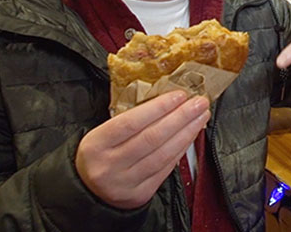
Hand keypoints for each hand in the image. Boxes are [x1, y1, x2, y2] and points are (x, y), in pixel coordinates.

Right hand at [75, 91, 209, 208]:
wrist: (89, 192)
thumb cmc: (101, 154)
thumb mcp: (102, 135)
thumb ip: (128, 120)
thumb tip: (167, 100)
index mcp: (95, 145)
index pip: (130, 123)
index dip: (158, 107)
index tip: (179, 95)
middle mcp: (109, 166)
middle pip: (152, 138)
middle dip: (181, 117)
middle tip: (199, 102)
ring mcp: (125, 183)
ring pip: (163, 154)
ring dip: (187, 132)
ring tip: (201, 116)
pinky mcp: (140, 195)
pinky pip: (166, 168)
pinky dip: (181, 149)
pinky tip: (191, 135)